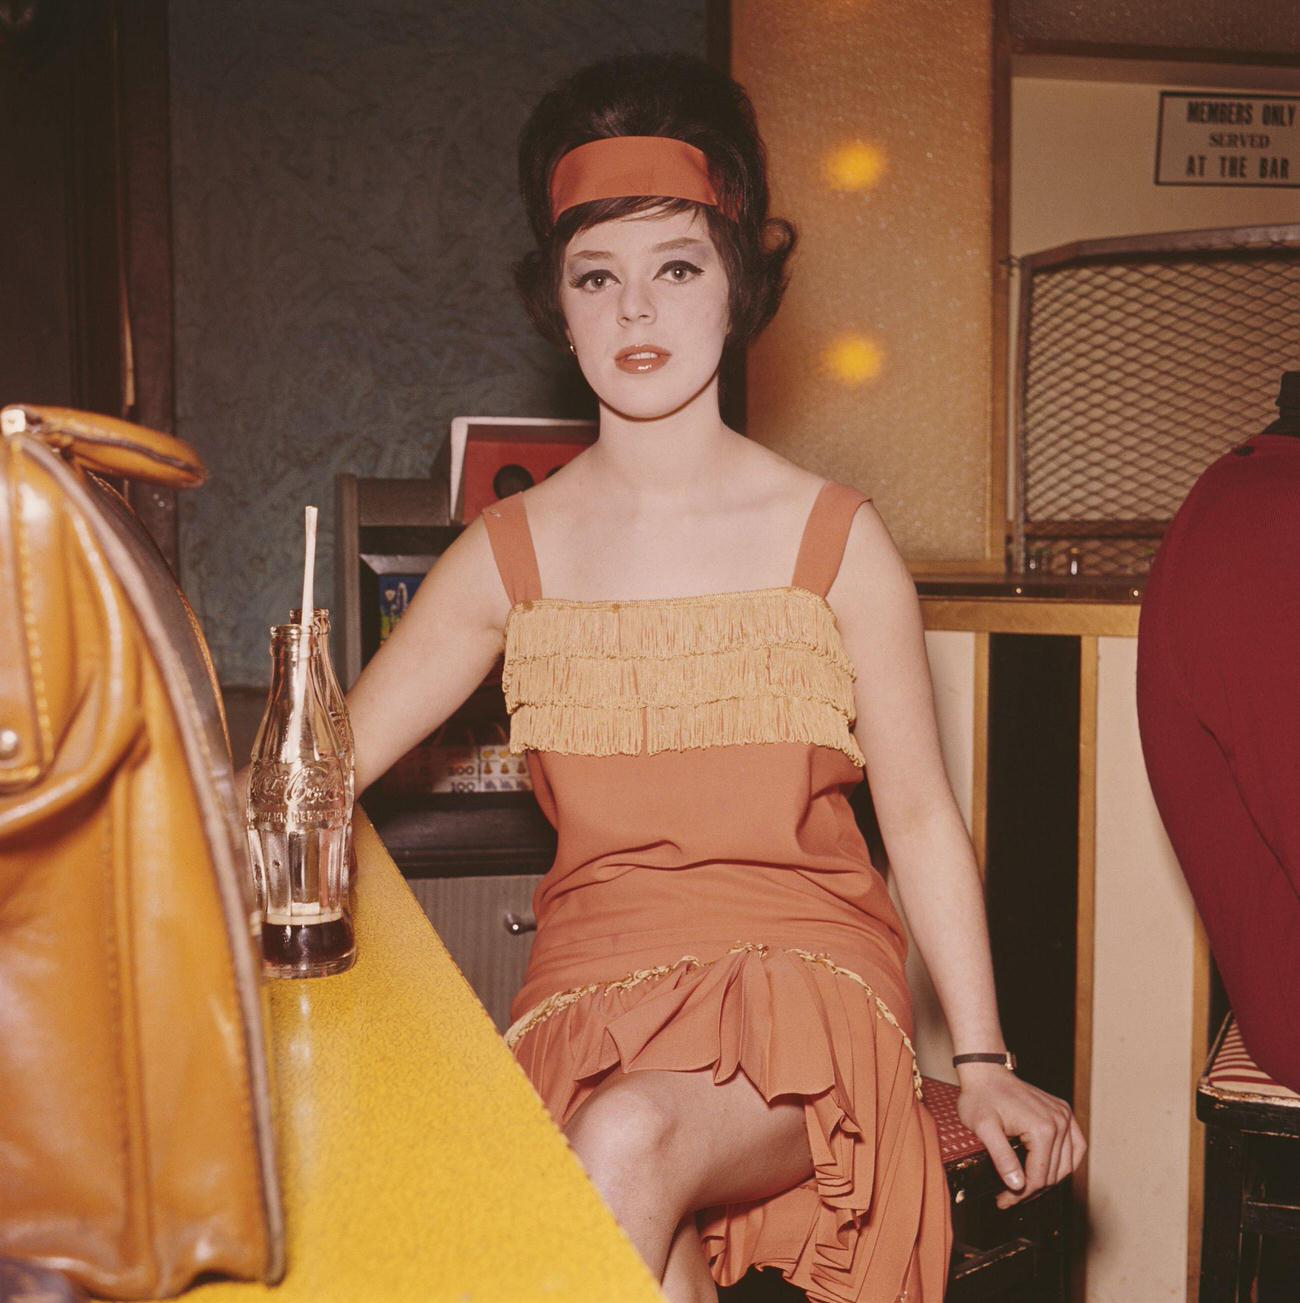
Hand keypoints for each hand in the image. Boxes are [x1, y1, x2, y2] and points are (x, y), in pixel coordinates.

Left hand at [955, 1064, 1086, 1208]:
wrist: (985, 1072)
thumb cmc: (981, 1097)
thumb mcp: (983, 1128)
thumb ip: (1001, 1157)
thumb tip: (1017, 1185)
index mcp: (1043, 1128)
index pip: (1038, 1177)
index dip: (1020, 1194)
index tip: (1003, 1201)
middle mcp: (1060, 1122)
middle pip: (1053, 1173)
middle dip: (1031, 1188)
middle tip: (1008, 1195)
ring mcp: (1064, 1115)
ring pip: (1068, 1164)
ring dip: (1049, 1177)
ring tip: (1026, 1185)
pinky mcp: (1064, 1111)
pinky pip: (1077, 1144)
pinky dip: (1068, 1160)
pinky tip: (1053, 1167)